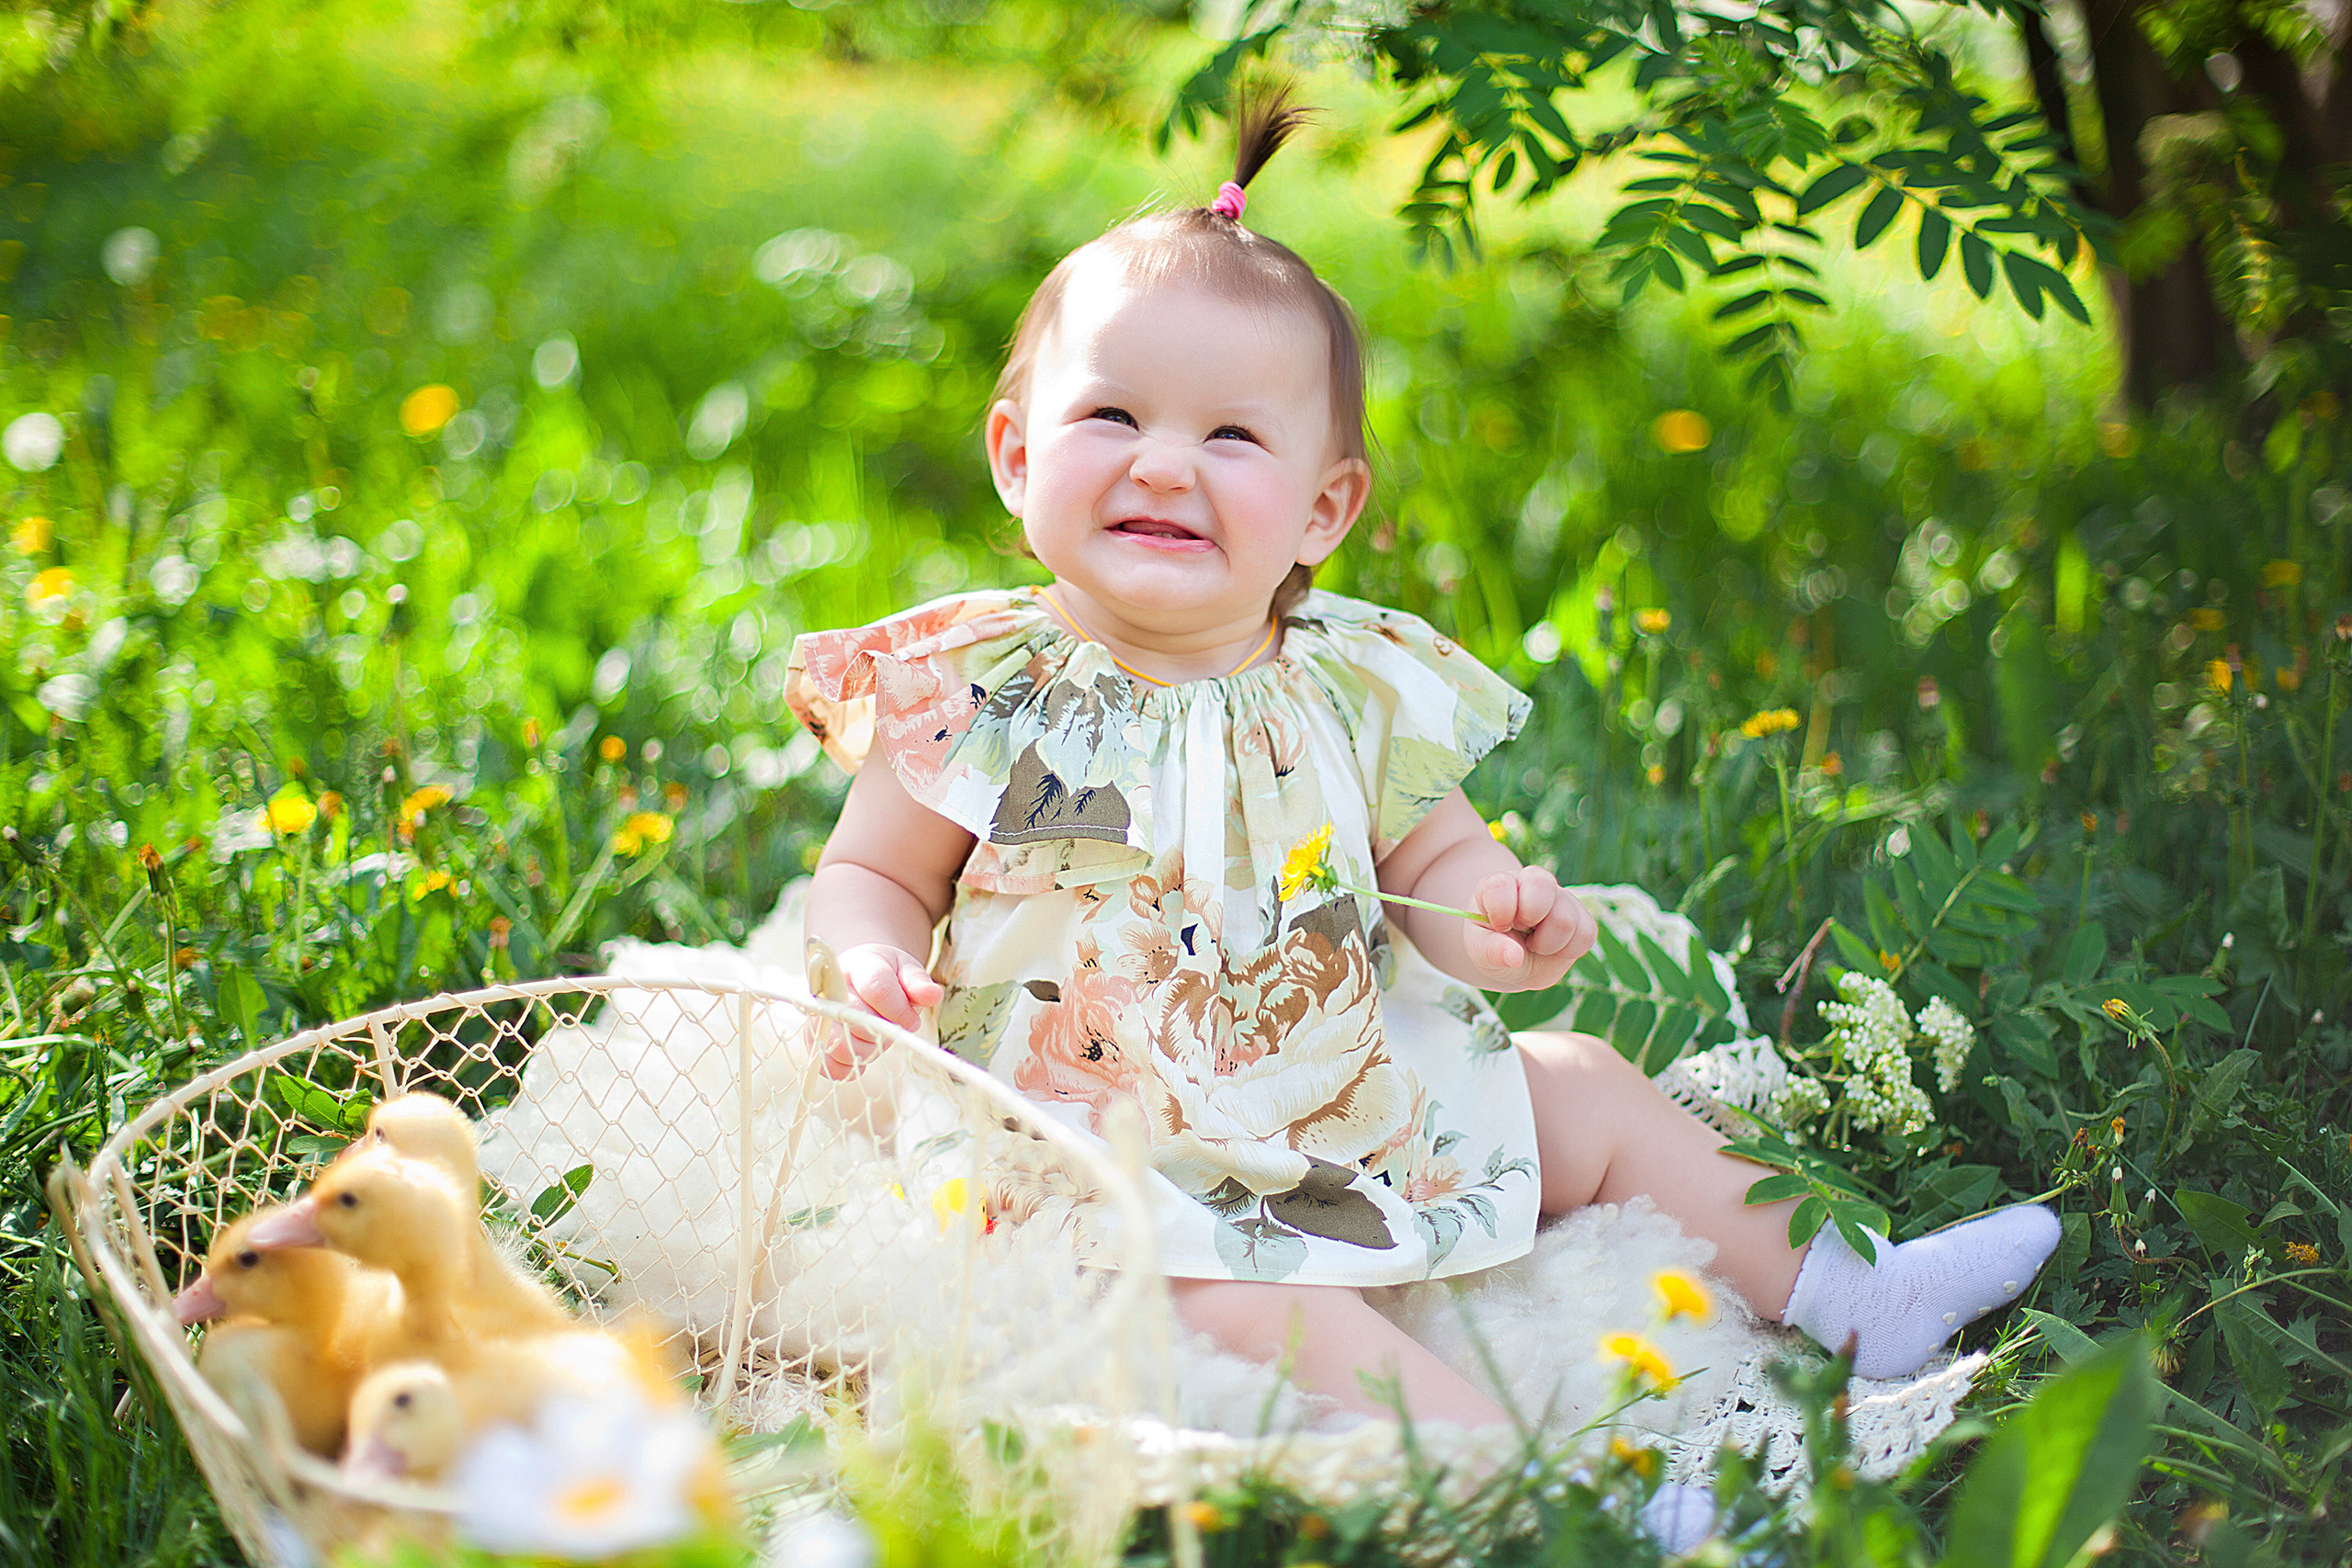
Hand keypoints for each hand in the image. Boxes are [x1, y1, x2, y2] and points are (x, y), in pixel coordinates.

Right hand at [822, 943, 943, 1077]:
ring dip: (866, 1050)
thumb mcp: (905, 970)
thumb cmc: (885, 974)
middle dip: (882, 1030)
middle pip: (856, 1018)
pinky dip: (848, 1068)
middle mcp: (832, 989)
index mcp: (858, 966)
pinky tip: (862, 1056)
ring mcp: (819, 1015)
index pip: (877, 988)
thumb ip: (918, 982)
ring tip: (876, 1039)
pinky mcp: (814, 1039)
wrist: (858, 977)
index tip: (912, 1020)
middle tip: (891, 1028)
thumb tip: (933, 995)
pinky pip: (827, 1064)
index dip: (899, 1010)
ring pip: (839, 1044)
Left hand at [1463, 868, 1595, 989]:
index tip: (1498, 926)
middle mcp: (1533, 883)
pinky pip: (1587, 933)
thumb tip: (1514, 957)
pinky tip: (1554, 950)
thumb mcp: (1480, 949)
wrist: (1514, 958)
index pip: (1502, 884)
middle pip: (1541, 886)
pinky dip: (1569, 950)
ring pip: (1565, 917)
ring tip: (1535, 945)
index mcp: (1500, 885)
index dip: (1501, 910)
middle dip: (1529, 917)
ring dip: (1547, 943)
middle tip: (1521, 932)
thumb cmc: (1493, 946)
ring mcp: (1561, 898)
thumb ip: (1490, 950)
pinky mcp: (1582, 918)